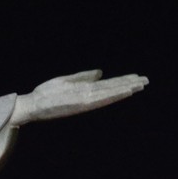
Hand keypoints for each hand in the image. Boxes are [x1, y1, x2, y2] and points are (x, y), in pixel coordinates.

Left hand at [10, 70, 147, 125]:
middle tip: (146, 80)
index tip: (137, 77)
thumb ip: (83, 78)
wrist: (31, 105)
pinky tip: (124, 91)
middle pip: (112, 89)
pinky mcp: (80, 104)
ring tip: (140, 84)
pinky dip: (113, 95)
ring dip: (125, 88)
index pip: (108, 85)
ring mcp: (85, 100)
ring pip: (110, 93)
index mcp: (84, 91)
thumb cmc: (45, 95)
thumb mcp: (65, 82)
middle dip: (129, 84)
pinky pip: (101, 99)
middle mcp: (87, 96)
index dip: (122, 81)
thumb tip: (100, 73)